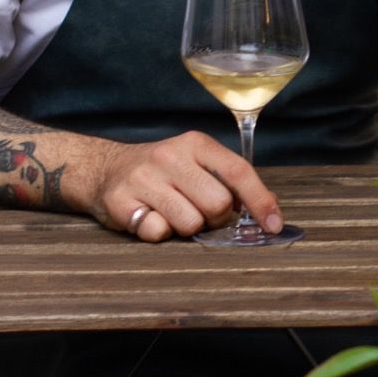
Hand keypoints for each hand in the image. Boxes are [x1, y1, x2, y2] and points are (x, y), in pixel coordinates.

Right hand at [91, 130, 282, 243]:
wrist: (104, 168)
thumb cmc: (161, 171)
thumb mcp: (195, 162)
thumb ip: (229, 180)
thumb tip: (270, 209)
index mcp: (195, 144)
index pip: (238, 171)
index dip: (260, 201)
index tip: (273, 225)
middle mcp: (170, 156)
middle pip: (217, 204)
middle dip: (215, 218)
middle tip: (200, 213)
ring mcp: (143, 178)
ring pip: (190, 224)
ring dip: (186, 227)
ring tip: (172, 213)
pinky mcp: (121, 202)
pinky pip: (158, 233)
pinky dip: (159, 232)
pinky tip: (150, 216)